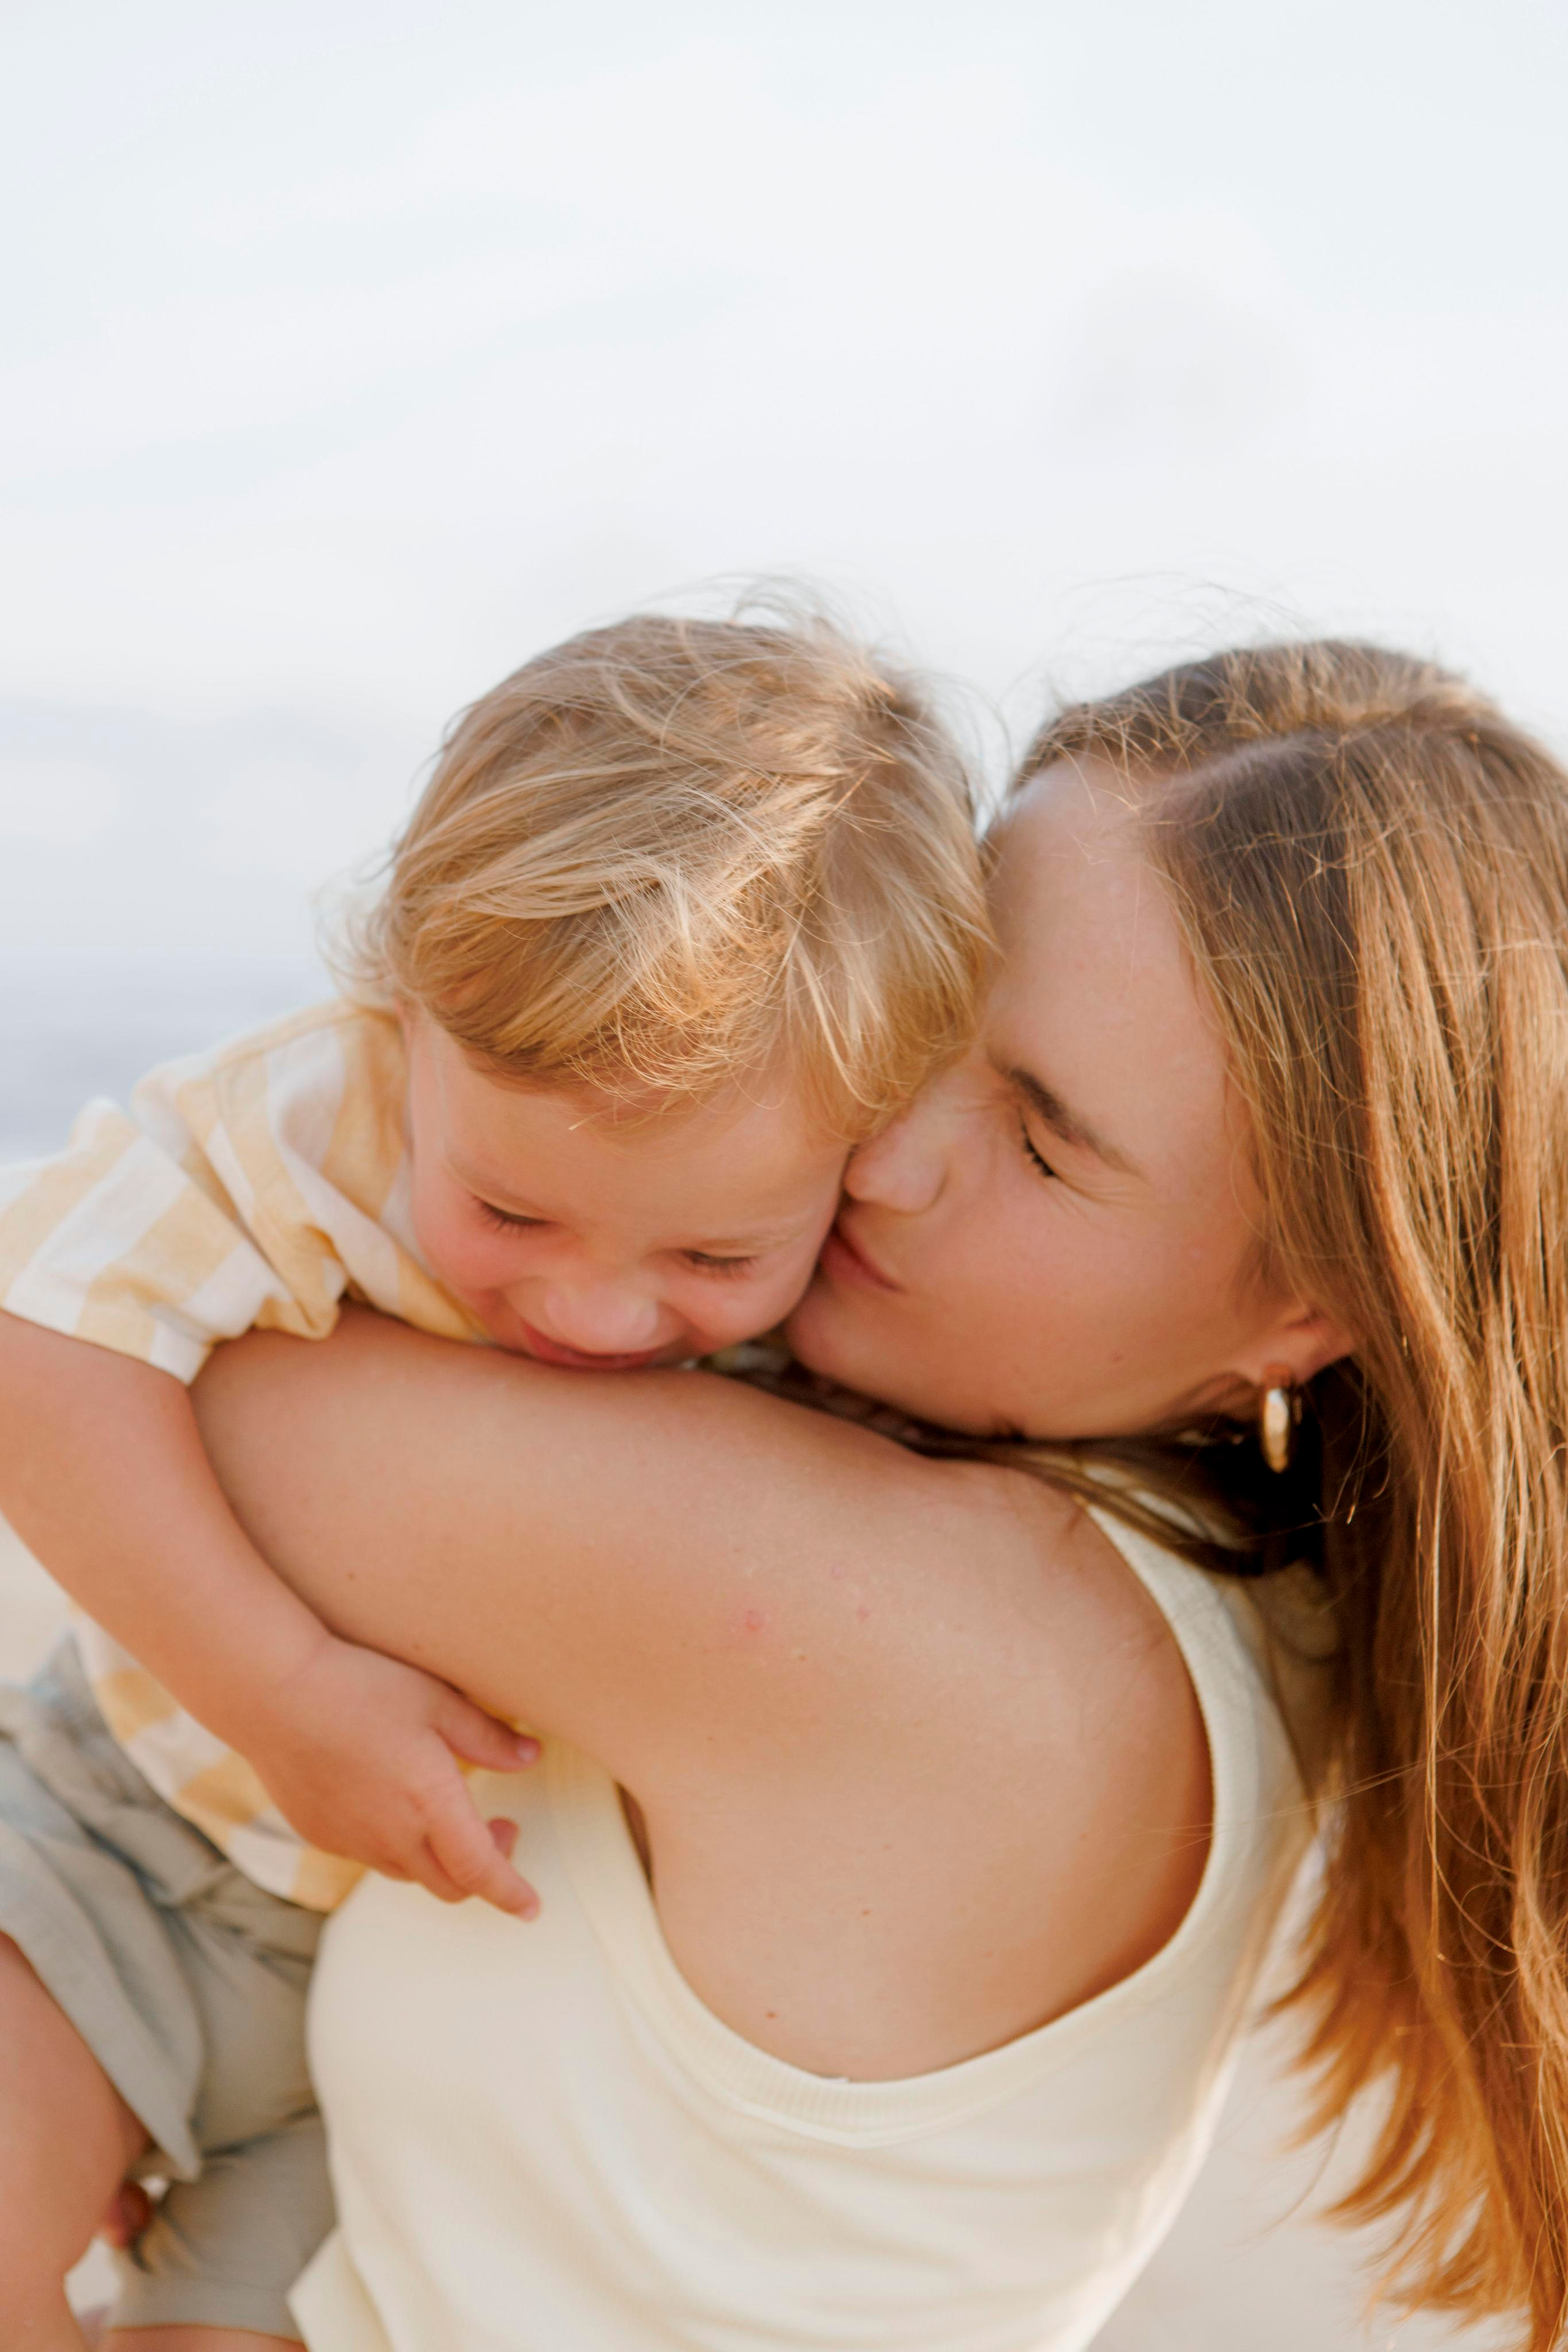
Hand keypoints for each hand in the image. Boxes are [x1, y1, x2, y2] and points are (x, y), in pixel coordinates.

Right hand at [237, 1634, 541, 1916]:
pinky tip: (393, 1803)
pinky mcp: (323, 1836)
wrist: (276, 1696)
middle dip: (484, 1872)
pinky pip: (372, 1857)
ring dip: (440, 1859)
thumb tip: (530, 1757)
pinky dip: (398, 1846)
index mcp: (431, 1805)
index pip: (481, 1871)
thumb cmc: (362, 1689)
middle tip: (500, 1828)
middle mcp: (393, 1837)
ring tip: (447, 1812)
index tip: (531, 1908)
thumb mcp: (439, 1702)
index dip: (511, 1893)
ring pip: (410, 1873)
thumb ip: (488, 1738)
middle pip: (450, 1885)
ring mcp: (353, 1842)